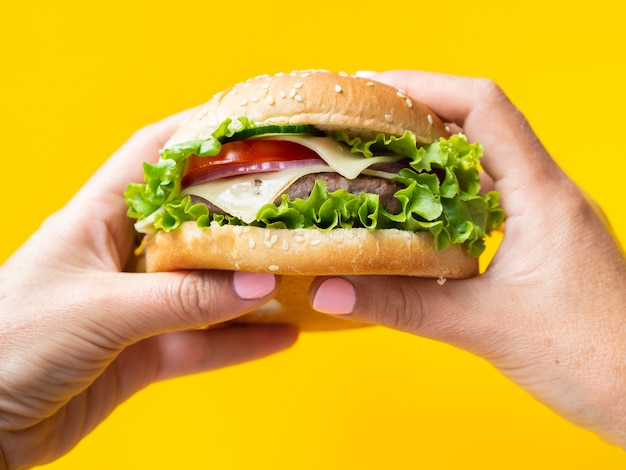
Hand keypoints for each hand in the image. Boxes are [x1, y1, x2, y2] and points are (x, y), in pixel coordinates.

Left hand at [0, 112, 297, 468]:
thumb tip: (257, 283)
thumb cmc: (10, 344)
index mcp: (95, 220)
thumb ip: (180, 299)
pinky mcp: (143, 354)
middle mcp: (120, 257)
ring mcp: (135, 307)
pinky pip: (203, 343)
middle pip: (192, 222)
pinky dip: (241, 341)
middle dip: (240, 212)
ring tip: (301, 273)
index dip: (197, 133)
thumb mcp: (99, 310)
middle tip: (291, 202)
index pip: (151, 157)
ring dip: (250, 285)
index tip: (248, 124)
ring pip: (205, 288)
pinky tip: (284, 335)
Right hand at [311, 71, 625, 445]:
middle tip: (361, 123)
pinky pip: (490, 196)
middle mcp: (549, 194)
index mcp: (543, 196)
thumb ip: (402, 305)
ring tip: (377, 159)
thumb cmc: (593, 359)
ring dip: (432, 154)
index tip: (372, 90)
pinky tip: (416, 212)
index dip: (425, 86)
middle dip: (418, 114)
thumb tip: (331, 290)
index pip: (483, 107)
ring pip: (485, 161)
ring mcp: (548, 216)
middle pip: (480, 124)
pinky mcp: (543, 241)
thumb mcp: (485, 327)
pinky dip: (448, 193)